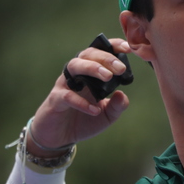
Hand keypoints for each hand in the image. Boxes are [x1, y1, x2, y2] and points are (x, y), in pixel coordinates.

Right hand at [27, 39, 131, 156]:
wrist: (59, 137)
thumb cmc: (83, 120)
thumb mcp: (107, 115)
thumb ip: (117, 106)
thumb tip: (122, 95)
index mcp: (91, 73)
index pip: (100, 52)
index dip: (113, 46)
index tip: (127, 49)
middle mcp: (77, 74)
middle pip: (88, 54)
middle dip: (106, 58)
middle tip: (120, 69)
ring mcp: (65, 85)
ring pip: (75, 65)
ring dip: (92, 68)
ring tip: (108, 76)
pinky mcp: (55, 100)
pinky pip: (67, 95)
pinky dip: (81, 102)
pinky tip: (94, 109)